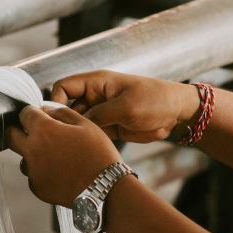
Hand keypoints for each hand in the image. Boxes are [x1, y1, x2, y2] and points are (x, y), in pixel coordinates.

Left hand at [5, 104, 121, 205]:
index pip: (24, 113)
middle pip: (11, 136)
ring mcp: (33, 171)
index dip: (33, 112)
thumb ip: (62, 112)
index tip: (40, 116)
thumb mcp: (86, 124)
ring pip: (22, 157)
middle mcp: (32, 150)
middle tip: (37, 133)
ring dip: (32, 153)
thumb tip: (47, 109)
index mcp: (43, 130)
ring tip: (55, 156)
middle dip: (20, 131)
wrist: (105, 188)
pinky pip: (33, 175)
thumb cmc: (99, 155)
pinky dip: (42, 171)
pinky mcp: (37, 187)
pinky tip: (60, 171)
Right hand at [47, 70, 200, 142]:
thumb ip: (98, 115)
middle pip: (67, 107)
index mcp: (97, 83)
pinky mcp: (109, 127)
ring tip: (73, 146)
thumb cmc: (155, 100)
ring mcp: (101, 113)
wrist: (177, 113)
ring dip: (75, 133)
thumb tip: (74, 123)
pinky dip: (87, 141)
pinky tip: (84, 150)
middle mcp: (95, 96)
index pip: (64, 87)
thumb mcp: (126, 107)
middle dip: (63, 121)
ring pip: (77, 123)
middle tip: (62, 138)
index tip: (56, 119)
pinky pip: (90, 133)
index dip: (55, 101)